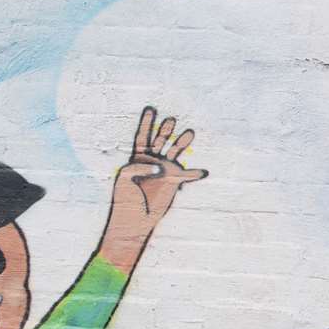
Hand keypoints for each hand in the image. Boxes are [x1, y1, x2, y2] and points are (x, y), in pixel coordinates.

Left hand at [100, 106, 208, 271]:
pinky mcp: (174, 182)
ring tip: (189, 132)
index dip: (146, 123)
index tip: (151, 109)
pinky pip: (187, 176)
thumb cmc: (125, 199)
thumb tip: (161, 166)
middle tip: (170, 120)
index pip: (142, 137)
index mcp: (137, 159)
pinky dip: (195, 174)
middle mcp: (153, 162)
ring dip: (182, 143)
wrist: (134, 220)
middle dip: (165, 130)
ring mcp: (165, 171)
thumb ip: (139, 168)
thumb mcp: (125, 178)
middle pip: (160, 141)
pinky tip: (203, 172)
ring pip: (175, 152)